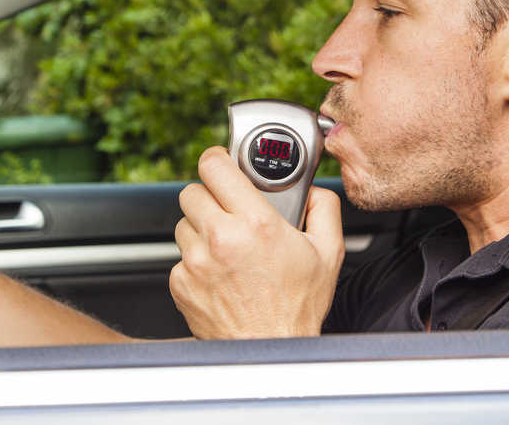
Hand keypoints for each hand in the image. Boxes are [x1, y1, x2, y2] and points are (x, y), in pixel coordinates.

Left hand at [171, 146, 344, 338]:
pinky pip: (180, 257)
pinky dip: (196, 261)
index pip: (214, 166)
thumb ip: (324, 210)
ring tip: (227, 247)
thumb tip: (313, 191)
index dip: (216, 158)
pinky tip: (220, 273)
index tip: (221, 162)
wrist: (269, 351)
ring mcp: (195, 262)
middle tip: (228, 209)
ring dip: (201, 228)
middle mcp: (220, 239)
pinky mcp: (180, 284)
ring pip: (184, 224)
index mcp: (255, 224)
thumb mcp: (328, 253)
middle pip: (192, 191)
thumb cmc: (297, 307)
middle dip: (210, 196)